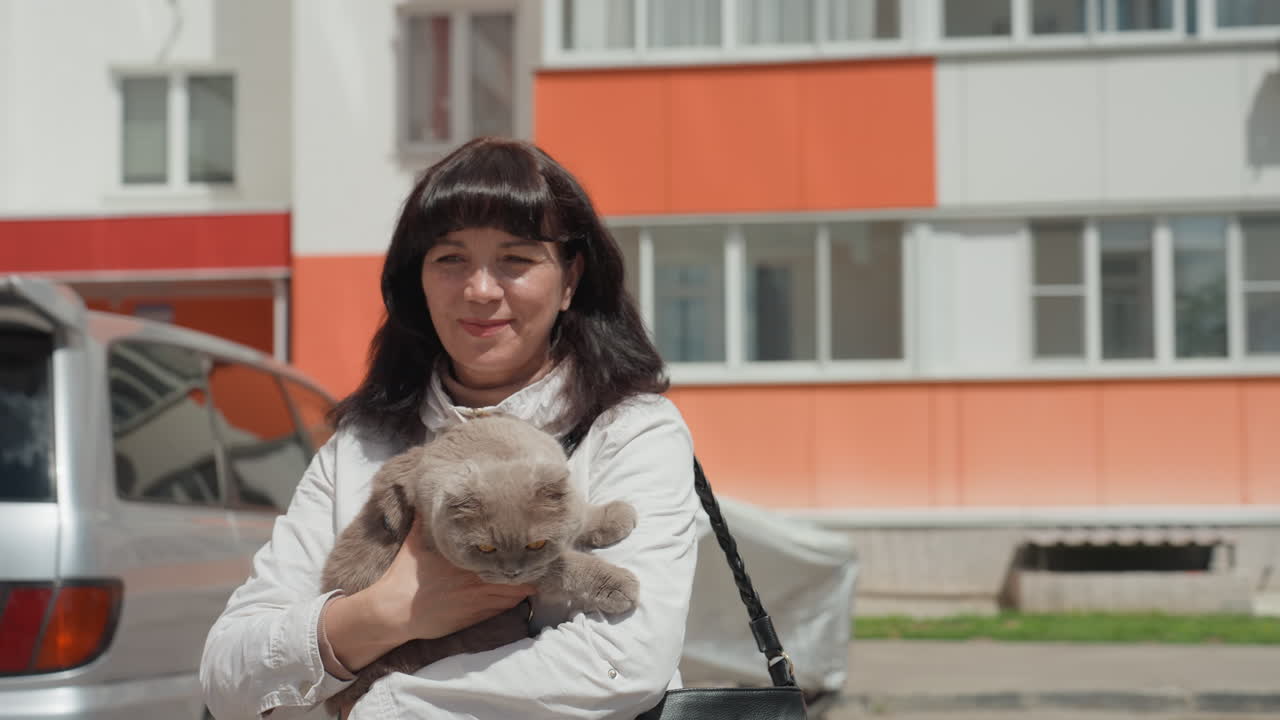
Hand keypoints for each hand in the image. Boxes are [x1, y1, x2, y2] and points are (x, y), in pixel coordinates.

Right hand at [370, 513, 535, 642]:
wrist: (396, 611)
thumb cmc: (405, 575)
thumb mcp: (414, 541)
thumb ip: (425, 521)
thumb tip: (428, 499)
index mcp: (467, 555)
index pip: (506, 548)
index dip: (521, 543)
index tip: (527, 538)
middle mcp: (478, 576)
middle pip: (519, 570)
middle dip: (530, 564)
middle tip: (535, 557)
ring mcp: (481, 598)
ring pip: (518, 591)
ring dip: (524, 583)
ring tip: (529, 574)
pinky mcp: (479, 616)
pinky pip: (508, 607)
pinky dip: (515, 599)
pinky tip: (517, 593)